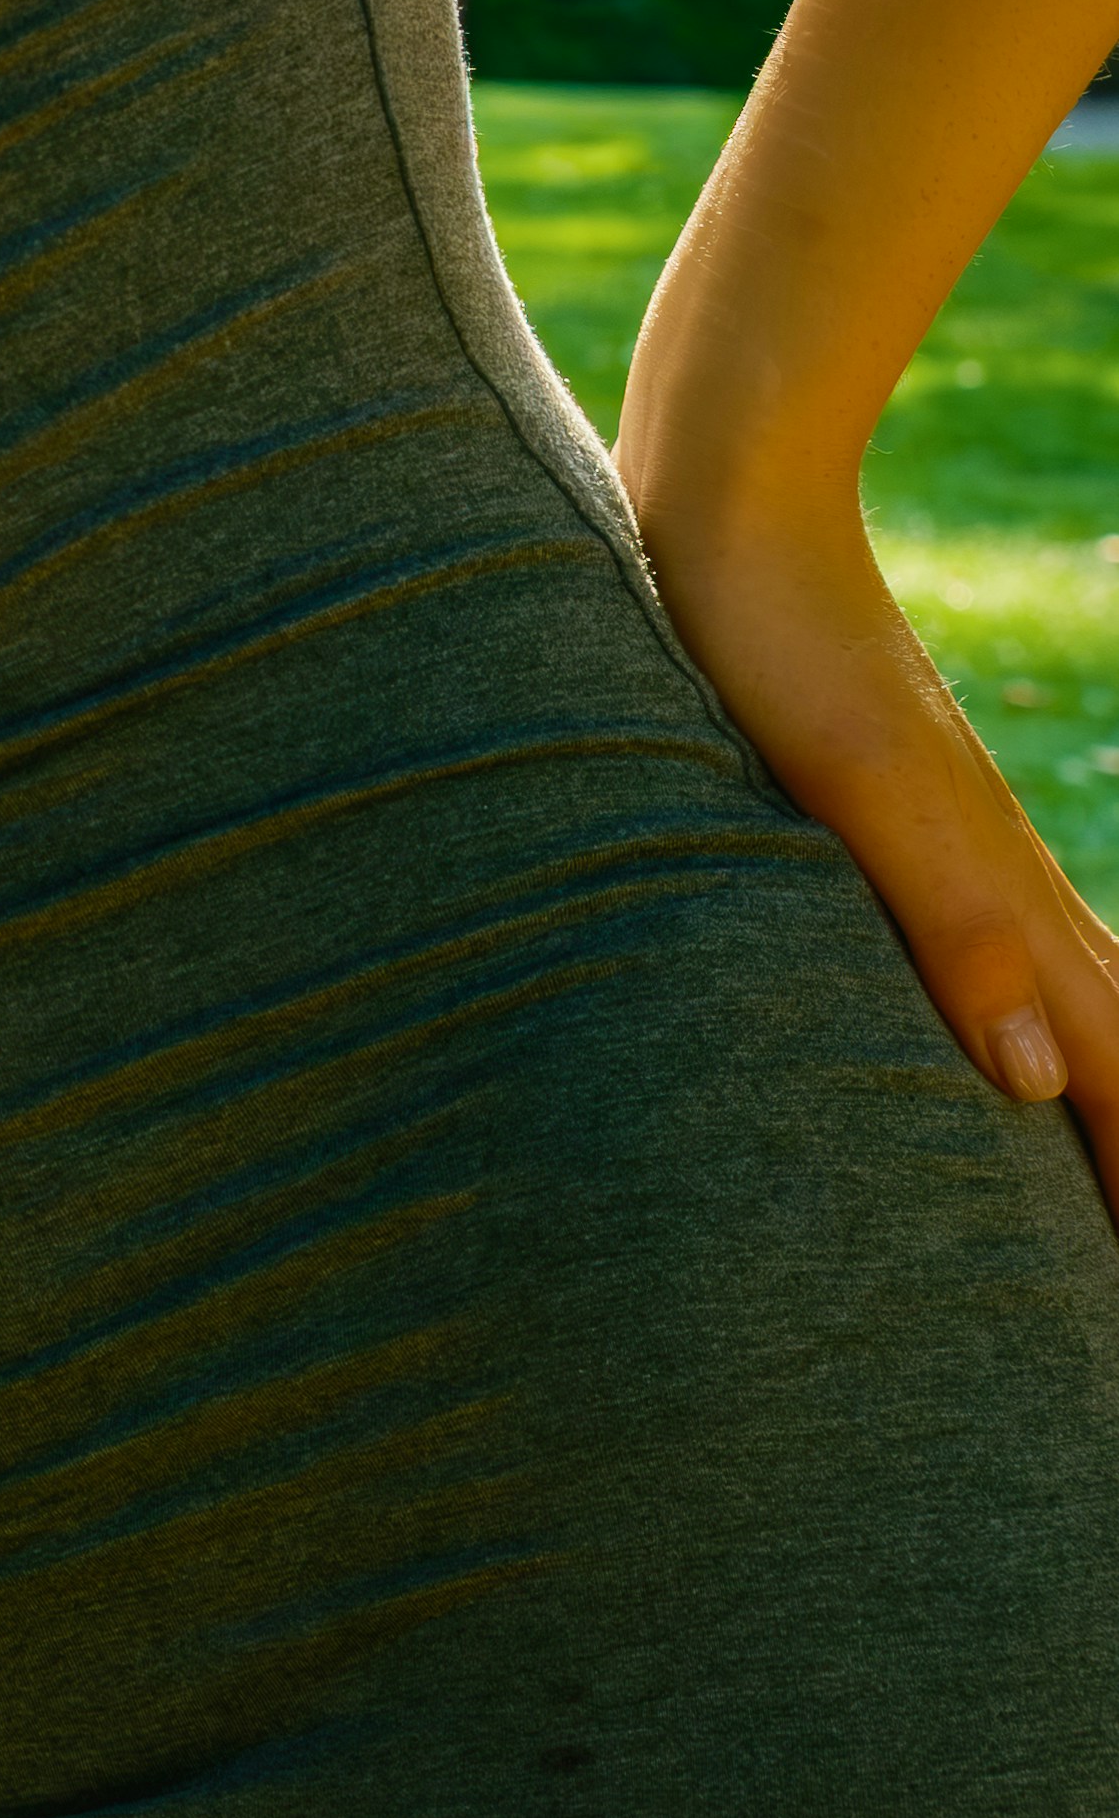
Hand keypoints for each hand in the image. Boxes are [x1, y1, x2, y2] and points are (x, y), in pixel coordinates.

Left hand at [626, 459, 1118, 1209]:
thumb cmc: (775, 645)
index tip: (1115, 1316)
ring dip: (1099, 1094)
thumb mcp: (855, 791)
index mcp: (1005, 901)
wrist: (737, 501)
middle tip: (1105, 1275)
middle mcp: (1005, 883)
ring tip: (1091, 1179)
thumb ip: (949, 924)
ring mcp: (959, 847)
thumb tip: (1042, 1080)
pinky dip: (1029, 1021)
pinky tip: (983, 1040)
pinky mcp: (897, 817)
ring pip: (1073, 997)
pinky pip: (1002, 953)